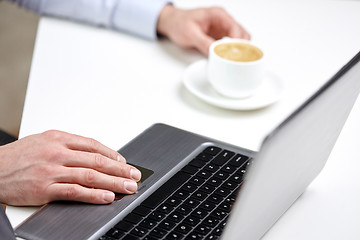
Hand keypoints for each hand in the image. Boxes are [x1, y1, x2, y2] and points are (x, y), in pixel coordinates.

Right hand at [0, 130, 140, 205]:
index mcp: (59, 138)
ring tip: (128, 186)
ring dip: (113, 182)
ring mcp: (52, 170)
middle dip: (120, 169)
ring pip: (90, 175)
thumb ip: (67, 145)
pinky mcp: (45, 189)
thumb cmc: (17, 156)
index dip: (112, 154)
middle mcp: (57, 152)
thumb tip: (92, 153)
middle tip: (134, 175)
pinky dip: (94, 194)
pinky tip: (107, 197)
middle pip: (97, 160)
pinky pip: (75, 191)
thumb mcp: (43, 141)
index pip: (93, 145)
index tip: (124, 161)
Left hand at [157, 5, 250, 55]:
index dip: (237, 42)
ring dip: (237, 50)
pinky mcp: (219, 38)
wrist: (171, 23)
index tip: (234, 54)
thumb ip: (204, 43)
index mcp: (218, 15)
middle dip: (240, 47)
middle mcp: (223, 21)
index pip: (235, 28)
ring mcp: (222, 29)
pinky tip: (226, 59)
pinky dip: (231, 52)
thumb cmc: (179, 23)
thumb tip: (215, 53)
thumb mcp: (190, 34)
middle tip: (234, 59)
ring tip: (231, 60)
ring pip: (238, 40)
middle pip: (242, 34)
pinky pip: (230, 45)